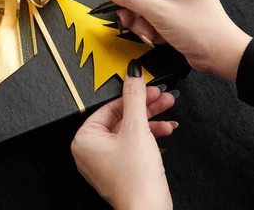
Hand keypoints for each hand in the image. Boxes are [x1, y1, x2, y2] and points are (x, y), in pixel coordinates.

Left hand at [71, 60, 177, 209]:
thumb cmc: (136, 179)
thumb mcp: (137, 128)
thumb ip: (135, 97)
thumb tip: (131, 74)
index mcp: (84, 139)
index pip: (109, 107)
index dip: (132, 96)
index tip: (147, 86)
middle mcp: (90, 150)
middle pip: (121, 119)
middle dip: (145, 108)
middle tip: (162, 97)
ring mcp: (105, 162)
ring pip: (129, 132)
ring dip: (151, 122)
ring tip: (169, 114)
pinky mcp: (120, 170)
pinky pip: (132, 146)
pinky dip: (148, 138)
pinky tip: (164, 132)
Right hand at [96, 0, 251, 80]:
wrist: (219, 57)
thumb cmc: (204, 32)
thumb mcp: (161, 13)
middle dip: (132, 1)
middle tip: (128, 16)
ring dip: (137, 16)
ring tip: (145, 30)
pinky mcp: (167, 8)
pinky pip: (143, 10)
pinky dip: (144, 23)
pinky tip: (153, 34)